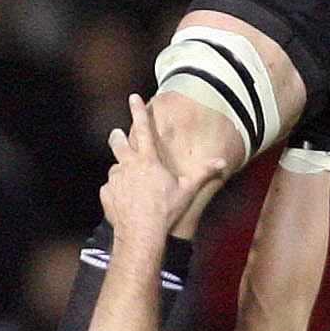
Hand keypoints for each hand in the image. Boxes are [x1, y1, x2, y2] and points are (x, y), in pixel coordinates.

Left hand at [100, 94, 212, 246]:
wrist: (141, 233)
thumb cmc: (166, 211)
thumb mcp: (187, 190)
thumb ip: (204, 173)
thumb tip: (223, 162)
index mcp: (148, 160)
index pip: (143, 128)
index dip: (138, 110)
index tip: (133, 97)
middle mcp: (128, 165)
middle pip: (118, 142)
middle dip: (117, 136)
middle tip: (117, 135)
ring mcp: (115, 179)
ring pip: (114, 167)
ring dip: (120, 170)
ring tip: (130, 182)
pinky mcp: (106, 193)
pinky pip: (110, 188)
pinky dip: (116, 191)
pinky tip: (125, 201)